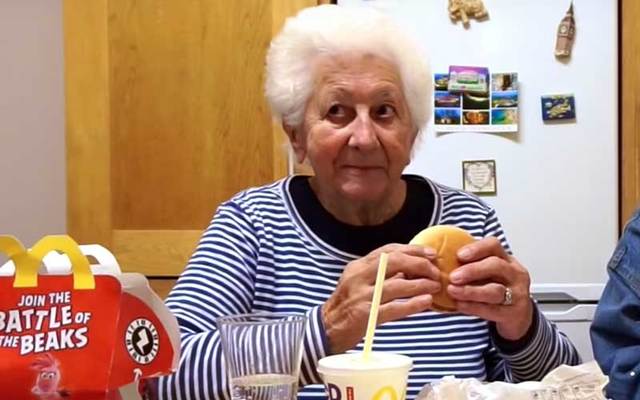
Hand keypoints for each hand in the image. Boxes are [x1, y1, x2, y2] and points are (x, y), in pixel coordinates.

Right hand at [322, 244, 440, 353]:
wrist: (327, 328)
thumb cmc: (347, 305)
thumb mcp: (360, 282)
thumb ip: (382, 274)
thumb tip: (412, 268)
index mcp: (358, 266)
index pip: (388, 250)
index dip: (412, 250)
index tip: (430, 253)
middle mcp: (359, 277)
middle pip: (394, 262)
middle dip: (419, 264)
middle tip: (436, 271)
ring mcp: (362, 295)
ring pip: (397, 284)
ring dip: (421, 284)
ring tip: (436, 286)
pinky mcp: (366, 314)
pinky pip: (395, 308)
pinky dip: (413, 304)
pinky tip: (427, 302)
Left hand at [447, 237, 533, 340]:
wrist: (518, 316)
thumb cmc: (497, 289)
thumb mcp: (488, 273)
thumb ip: (471, 266)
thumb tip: (439, 261)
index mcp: (506, 259)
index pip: (494, 246)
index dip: (476, 248)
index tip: (459, 255)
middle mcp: (515, 274)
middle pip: (496, 266)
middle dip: (472, 270)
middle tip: (453, 277)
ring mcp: (517, 294)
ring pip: (495, 290)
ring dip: (471, 291)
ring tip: (453, 291)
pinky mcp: (513, 313)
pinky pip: (492, 310)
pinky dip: (473, 307)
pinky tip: (459, 305)